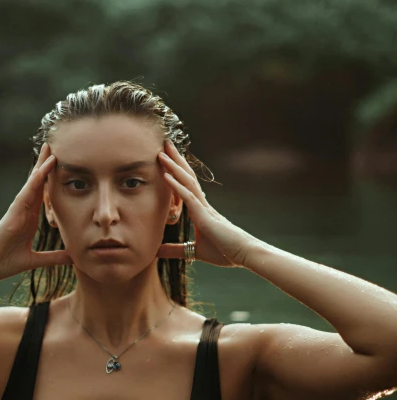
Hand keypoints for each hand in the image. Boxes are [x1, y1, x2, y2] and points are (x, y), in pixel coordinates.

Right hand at [0, 143, 71, 282]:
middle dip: (46, 166)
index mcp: (29, 220)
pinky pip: (24, 195)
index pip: (44, 197)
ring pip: (32, 185)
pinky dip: (34, 182)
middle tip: (56, 147)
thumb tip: (72, 257)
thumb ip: (52, 258)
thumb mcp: (33, 261)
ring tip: (50, 150)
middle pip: (37, 185)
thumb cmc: (1, 263)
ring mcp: (17, 211)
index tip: (64, 168)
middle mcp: (23, 212)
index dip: (52, 182)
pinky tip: (42, 169)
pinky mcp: (11, 215)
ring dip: (41, 167)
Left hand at [156, 139, 256, 267]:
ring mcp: (204, 208)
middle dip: (176, 160)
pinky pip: (188, 197)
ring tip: (162, 152)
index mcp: (201, 210)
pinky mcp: (205, 216)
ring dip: (173, 166)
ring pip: (187, 182)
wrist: (244, 255)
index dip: (177, 171)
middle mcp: (202, 204)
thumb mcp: (193, 252)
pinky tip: (166, 175)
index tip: (166, 158)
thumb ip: (175, 250)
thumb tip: (155, 252)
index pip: (187, 185)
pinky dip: (176, 185)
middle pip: (187, 176)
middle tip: (164, 143)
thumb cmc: (224, 252)